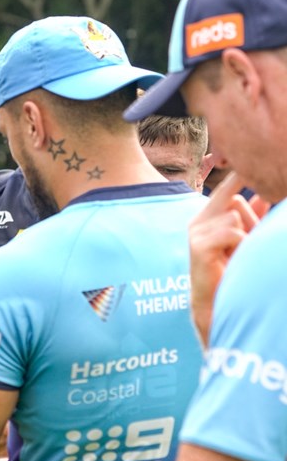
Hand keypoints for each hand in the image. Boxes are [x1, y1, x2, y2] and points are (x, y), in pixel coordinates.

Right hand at [189, 172, 268, 342]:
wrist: (216, 302)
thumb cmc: (230, 271)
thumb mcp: (246, 240)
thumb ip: (254, 218)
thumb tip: (264, 194)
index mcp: (208, 216)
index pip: (227, 188)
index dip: (239, 175)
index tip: (246, 158)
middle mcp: (199, 220)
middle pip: (234, 199)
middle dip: (250, 215)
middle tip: (246, 240)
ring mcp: (196, 231)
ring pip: (235, 216)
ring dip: (246, 235)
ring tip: (239, 254)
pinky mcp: (198, 244)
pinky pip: (232, 231)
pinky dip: (240, 244)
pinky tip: (232, 258)